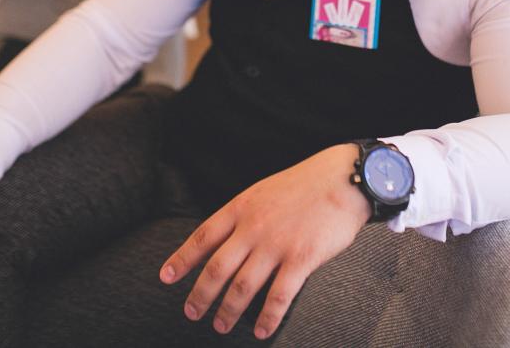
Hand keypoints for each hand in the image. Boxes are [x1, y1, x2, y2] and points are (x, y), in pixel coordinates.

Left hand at [160, 144, 370, 339]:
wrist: (344, 179)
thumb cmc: (305, 184)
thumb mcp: (263, 191)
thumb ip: (244, 214)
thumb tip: (224, 239)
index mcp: (241, 207)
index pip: (203, 237)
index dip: (182, 260)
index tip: (166, 278)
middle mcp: (254, 227)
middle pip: (217, 267)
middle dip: (200, 295)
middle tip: (191, 313)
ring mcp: (277, 244)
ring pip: (242, 287)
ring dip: (228, 311)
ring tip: (220, 327)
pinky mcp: (301, 259)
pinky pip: (279, 297)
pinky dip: (267, 318)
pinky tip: (261, 331)